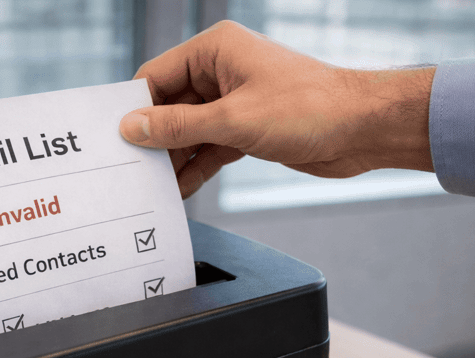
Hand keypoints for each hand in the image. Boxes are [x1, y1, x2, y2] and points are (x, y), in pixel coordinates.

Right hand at [119, 21, 435, 198]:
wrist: (362, 129)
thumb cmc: (309, 109)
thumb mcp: (232, 121)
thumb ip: (178, 127)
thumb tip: (133, 128)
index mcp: (215, 50)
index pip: (156, 76)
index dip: (134, 109)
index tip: (112, 139)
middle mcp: (222, 71)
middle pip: (169, 106)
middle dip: (153, 139)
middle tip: (129, 171)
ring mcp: (234, 100)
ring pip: (188, 131)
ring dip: (174, 159)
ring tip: (152, 188)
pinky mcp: (247, 127)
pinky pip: (209, 147)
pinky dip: (196, 167)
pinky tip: (179, 191)